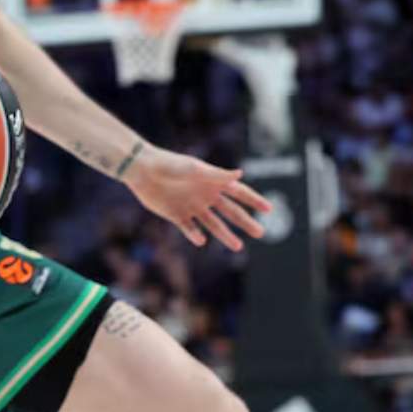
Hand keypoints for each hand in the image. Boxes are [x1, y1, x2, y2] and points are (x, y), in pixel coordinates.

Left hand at [124, 147, 270, 251]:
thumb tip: (240, 175)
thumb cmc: (170, 164)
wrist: (143, 170)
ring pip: (212, 224)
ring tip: (238, 247)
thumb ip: (217, 175)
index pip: (239, 193)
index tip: (269, 209)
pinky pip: (189, 228)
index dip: (254, 200)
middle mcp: (205, 196)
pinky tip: (201, 240)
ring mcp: (191, 206)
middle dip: (245, 222)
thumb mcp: (195, 169)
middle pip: (230, 212)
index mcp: (212, 182)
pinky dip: (195, 235)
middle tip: (261, 233)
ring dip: (225, 235)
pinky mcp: (176, 215)